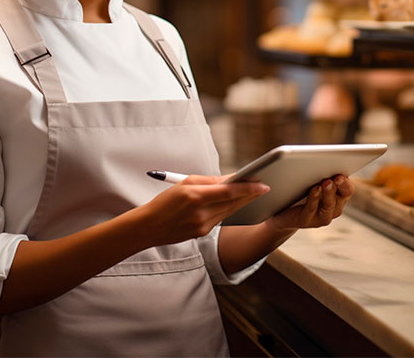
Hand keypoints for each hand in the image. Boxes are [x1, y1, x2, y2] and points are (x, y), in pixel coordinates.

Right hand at [138, 175, 268, 246]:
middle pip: (233, 203)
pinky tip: (238, 203)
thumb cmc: (166, 201)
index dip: (248, 188)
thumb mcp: (184, 183)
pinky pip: (221, 218)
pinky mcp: (202, 233)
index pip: (228, 191)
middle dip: (250, 194)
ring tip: (255, 192)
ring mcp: (202, 226)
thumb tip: (231, 179)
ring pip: (229, 211)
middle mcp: (200, 213)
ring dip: (243, 202)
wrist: (149, 227)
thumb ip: (209, 181)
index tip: (263, 184)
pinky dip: (230, 209)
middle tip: (264, 186)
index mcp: (195, 196)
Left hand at [266, 175, 354, 231]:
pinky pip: (312, 209)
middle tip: (338, 176)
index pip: (348, 188)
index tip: (346, 170)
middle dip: (342, 184)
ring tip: (326, 182)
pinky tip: (314, 189)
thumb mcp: (310, 178)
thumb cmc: (298, 190)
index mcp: (338, 194)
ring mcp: (322, 216)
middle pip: (344, 195)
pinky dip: (314, 199)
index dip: (348, 180)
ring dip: (328, 193)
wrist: (280, 212)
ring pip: (329, 204)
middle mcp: (334, 206)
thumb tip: (323, 155)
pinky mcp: (306, 221)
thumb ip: (318, 169)